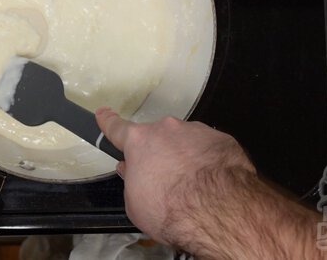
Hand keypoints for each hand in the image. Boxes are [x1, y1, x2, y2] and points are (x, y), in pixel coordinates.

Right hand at [96, 108, 254, 248]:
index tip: (104, 114)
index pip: (117, 128)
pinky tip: (212, 183)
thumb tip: (133, 172)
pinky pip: (209, 149)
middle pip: (157, 139)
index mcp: (140, 142)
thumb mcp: (135, 204)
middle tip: (165, 181)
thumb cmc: (171, 210)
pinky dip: (208, 162)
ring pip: (185, 142)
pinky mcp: (222, 140)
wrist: (218, 212)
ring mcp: (197, 131)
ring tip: (193, 187)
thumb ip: (132, 181)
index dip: (108, 121)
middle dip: (158, 155)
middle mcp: (167, 130)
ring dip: (185, 158)